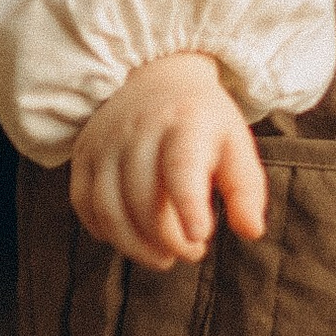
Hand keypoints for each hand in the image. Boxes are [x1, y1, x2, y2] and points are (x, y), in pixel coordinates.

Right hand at [69, 53, 271, 268]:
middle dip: (167, 240)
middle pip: (143, 197)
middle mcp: (139, 127)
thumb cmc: (203, 123)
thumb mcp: (236, 144)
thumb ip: (246, 189)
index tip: (199, 238)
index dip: (188, 205)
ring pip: (109, 206)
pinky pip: (84, 202)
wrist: (158, 78)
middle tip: (191, 254)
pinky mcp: (84, 152)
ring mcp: (106, 139)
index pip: (181, 166)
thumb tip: (251, 231)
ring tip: (162, 257)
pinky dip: (105, 231)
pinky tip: (130, 238)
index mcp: (186, 122)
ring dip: (135, 245)